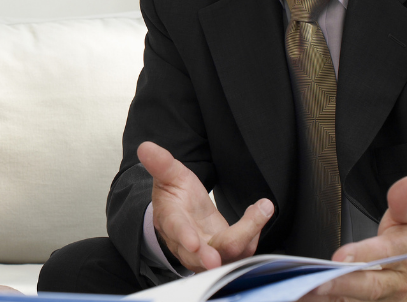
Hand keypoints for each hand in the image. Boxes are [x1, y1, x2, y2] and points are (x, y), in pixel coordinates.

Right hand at [139, 141, 273, 272]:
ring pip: (229, 254)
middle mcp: (188, 244)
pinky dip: (255, 230)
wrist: (184, 214)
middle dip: (209, 257)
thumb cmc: (176, 195)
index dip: (185, 237)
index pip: (176, 230)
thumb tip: (145, 147)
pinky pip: (244, 249)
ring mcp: (209, 252)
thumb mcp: (170, 176)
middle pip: (201, 256)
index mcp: (171, 221)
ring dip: (247, 235)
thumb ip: (161, 163)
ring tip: (261, 209)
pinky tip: (260, 210)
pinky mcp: (227, 253)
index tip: (194, 244)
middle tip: (216, 260)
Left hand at [302, 176, 406, 301]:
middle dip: (341, 285)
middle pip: (368, 287)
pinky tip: (304, 299)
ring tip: (301, 291)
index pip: (384, 255)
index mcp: (406, 254)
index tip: (340, 256)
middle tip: (315, 281)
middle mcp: (397, 282)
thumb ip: (405, 201)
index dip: (362, 255)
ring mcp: (387, 300)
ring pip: (356, 301)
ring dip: (329, 298)